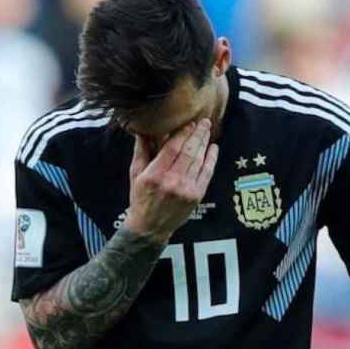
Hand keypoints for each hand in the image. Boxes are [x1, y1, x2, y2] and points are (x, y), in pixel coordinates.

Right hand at [123, 119, 218, 241]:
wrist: (150, 227)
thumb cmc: (140, 198)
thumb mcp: (135, 174)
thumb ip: (141, 151)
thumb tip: (143, 129)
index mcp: (155, 174)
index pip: (172, 148)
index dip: (183, 133)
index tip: (189, 123)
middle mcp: (172, 181)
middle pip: (189, 152)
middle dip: (198, 134)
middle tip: (204, 121)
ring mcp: (186, 190)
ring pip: (199, 161)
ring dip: (205, 143)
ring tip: (208, 130)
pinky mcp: (196, 196)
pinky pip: (206, 174)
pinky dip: (211, 160)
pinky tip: (213, 149)